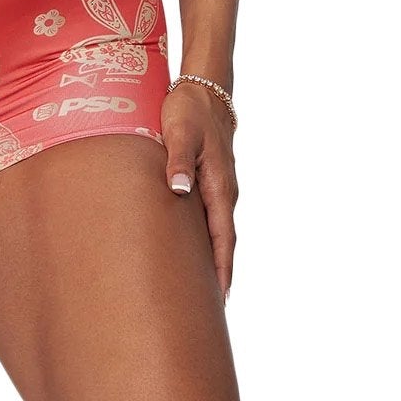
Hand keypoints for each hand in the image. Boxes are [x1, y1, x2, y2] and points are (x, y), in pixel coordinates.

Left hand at [161, 81, 237, 304]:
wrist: (204, 90)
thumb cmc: (189, 111)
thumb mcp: (178, 132)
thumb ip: (176, 160)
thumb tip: (179, 191)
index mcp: (219, 186)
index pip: (223, 238)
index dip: (221, 269)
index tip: (219, 300)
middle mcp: (223, 192)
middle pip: (223, 242)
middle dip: (219, 274)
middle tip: (209, 311)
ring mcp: (218, 188)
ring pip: (217, 231)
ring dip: (212, 259)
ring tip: (200, 290)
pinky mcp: (209, 181)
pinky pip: (210, 218)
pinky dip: (206, 239)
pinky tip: (191, 250)